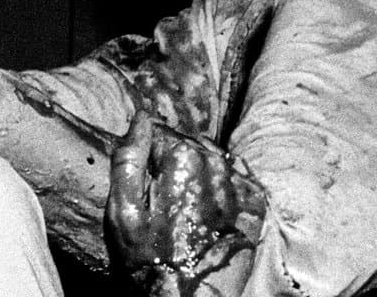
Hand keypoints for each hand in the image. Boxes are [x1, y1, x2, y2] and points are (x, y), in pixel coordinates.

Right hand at [108, 111, 266, 295]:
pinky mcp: (253, 207)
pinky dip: (225, 186)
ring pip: (213, 161)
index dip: (148, 156)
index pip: (162, 134)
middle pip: (189, 146)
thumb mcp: (123, 211)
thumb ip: (128, 159)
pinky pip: (239, 181)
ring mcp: (238, 185)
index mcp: (182, 157)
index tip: (144, 181)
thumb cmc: (149, 258)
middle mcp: (216, 164)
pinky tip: (209, 206)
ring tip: (183, 206)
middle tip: (162, 198)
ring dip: (198, 174)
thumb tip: (141, 118)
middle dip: (173, 163)